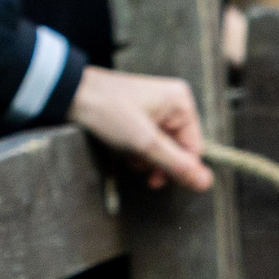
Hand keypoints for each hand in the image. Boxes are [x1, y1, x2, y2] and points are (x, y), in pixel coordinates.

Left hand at [69, 66, 212, 189]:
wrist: (71, 95)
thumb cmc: (108, 112)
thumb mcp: (144, 143)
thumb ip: (176, 165)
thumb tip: (207, 183)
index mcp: (181, 103)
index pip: (194, 149)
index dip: (176, 169)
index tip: (153, 180)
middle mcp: (173, 103)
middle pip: (178, 150)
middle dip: (156, 162)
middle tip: (136, 162)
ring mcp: (157, 108)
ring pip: (161, 149)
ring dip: (144, 158)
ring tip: (125, 151)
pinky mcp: (141, 115)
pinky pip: (148, 142)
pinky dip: (135, 150)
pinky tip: (120, 146)